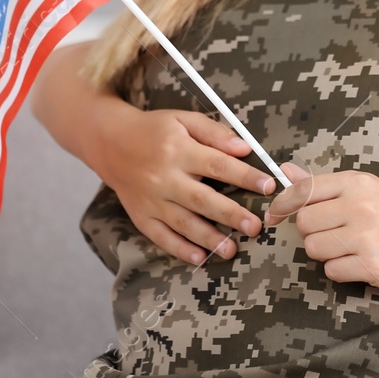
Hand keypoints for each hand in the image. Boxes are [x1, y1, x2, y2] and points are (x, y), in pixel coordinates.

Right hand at [96, 107, 275, 265]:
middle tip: (254, 226)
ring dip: (208, 238)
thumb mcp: (183, 119)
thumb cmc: (154, 130)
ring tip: (232, 250)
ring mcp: (152, 200)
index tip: (268, 186)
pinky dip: (180, 249)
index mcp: (178, 150)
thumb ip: (214, 132)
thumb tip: (244, 148)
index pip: (217, 165)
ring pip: (183, 223)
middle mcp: (164, 177)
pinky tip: (199, 258)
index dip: (244, 176)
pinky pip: (161, 237)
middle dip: (230, 214)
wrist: (109, 143)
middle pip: (201, 199)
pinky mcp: (141, 216)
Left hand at [264, 163, 378, 292]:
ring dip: (326, 253)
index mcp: (359, 182)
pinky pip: (332, 271)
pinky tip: (363, 262)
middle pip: (304, 223)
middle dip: (313, 233)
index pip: (303, 190)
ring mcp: (365, 236)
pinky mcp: (370, 265)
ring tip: (352, 248)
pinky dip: (342, 271)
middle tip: (337, 234)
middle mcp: (361, 205)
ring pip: (313, 249)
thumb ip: (324, 185)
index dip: (282, 204)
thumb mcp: (369, 192)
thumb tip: (286, 171)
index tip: (275, 215)